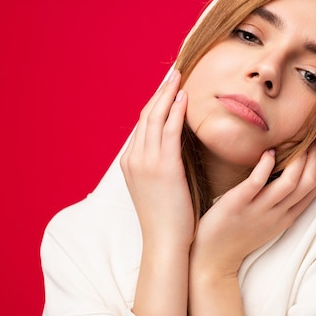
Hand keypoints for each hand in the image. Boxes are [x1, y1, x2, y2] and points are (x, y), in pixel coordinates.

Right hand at [120, 70, 193, 248]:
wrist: (165, 242)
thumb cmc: (168, 218)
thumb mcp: (159, 188)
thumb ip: (163, 165)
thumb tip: (177, 151)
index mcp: (131, 163)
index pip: (142, 125)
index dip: (155, 103)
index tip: (168, 87)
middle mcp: (134, 159)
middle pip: (146, 116)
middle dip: (160, 92)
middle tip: (174, 72)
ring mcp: (145, 162)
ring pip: (154, 118)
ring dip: (167, 94)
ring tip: (179, 77)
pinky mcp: (162, 167)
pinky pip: (168, 131)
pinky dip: (175, 112)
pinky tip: (185, 98)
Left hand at [190, 141, 315, 277]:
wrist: (213, 259)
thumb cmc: (238, 235)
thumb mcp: (268, 222)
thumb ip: (280, 203)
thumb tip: (289, 177)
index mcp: (285, 217)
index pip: (313, 190)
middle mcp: (276, 214)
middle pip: (306, 185)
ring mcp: (257, 210)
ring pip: (288, 184)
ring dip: (297, 161)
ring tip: (298, 142)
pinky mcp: (237, 205)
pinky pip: (256, 184)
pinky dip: (265, 167)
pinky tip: (269, 152)